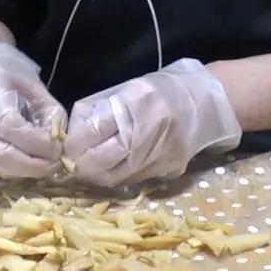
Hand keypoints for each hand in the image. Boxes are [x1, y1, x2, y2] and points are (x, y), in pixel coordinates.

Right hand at [0, 42, 65, 178]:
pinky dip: (21, 170)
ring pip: (0, 167)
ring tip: (50, 165)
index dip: (36, 141)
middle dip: (35, 165)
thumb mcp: (34, 83)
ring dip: (29, 171)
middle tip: (57, 163)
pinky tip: (36, 164)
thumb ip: (48, 111)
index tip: (57, 145)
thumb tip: (61, 141)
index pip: (9, 126)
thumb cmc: (7, 71)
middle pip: (2, 155)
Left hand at [64, 59, 240, 186]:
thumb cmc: (159, 92)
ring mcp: (159, 155)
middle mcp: (148, 130)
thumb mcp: (125, 90)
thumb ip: (98, 111)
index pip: (92, 132)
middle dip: (81, 165)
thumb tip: (71, 136)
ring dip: (96, 175)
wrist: (204, 103)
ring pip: (115, 177)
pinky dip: (118, 176)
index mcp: (134, 103)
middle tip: (73, 162)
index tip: (66, 147)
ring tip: (88, 167)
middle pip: (101, 161)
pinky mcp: (168, 170)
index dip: (74, 144)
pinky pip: (133, 180)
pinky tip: (113, 168)